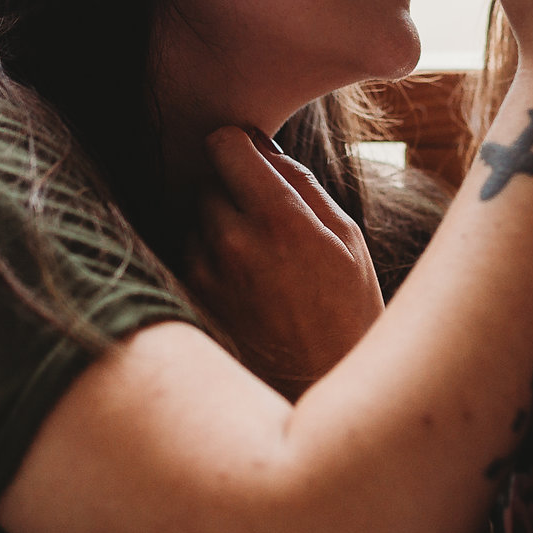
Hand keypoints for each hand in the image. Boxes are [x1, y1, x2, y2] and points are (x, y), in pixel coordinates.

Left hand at [184, 127, 383, 399]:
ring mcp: (206, 273)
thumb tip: (261, 145)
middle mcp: (233, 241)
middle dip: (230, 191)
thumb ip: (300, 183)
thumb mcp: (345, 238)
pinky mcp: (191, 299)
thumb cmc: (346, 310)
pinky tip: (242, 286)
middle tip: (265, 223)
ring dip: (216, 228)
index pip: (224, 143)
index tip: (249, 160)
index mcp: (279, 217)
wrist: (320, 389)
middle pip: (207, 181)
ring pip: (194, 219)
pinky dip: (207, 260)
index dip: (237, 146)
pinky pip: (187, 256)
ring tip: (258, 263)